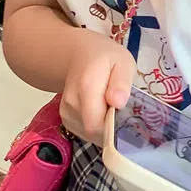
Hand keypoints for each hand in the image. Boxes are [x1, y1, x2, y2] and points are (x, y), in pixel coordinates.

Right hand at [60, 31, 136, 146]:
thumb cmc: (105, 58)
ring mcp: (66, 112)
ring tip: (109, 106)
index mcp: (86, 86)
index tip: (124, 117)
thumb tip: (117, 102)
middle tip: (120, 109)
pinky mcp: (66, 119)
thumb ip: (122, 82)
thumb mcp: (123, 62)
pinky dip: (97, 127)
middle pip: (94, 132)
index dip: (113, 129)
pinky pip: (86, 133)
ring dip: (104, 127)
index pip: (95, 125)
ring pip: (90, 135)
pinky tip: (101, 111)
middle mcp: (71, 102)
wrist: (80, 55)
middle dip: (111, 128)